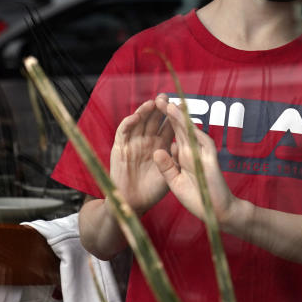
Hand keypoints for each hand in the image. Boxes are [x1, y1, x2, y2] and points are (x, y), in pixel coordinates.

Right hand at [109, 96, 174, 214]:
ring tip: (152, 104)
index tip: (182, 106)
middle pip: (153, 119)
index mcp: (161, 145)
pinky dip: (128, 124)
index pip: (169, 126)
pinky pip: (123, 133)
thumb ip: (174, 160)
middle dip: (160, 108)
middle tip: (165, 97)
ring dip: (144, 112)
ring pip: (139, 122)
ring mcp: (133, 143)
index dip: (174, 116)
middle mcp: (147, 141)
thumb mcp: (170, 174)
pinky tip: (135, 117)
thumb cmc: (153, 191)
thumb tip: (181, 145)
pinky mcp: (120, 148)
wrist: (134, 203)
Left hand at [152, 95, 237, 225]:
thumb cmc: (197, 198)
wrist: (217, 212)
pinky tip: (188, 125)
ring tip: (170, 106)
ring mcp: (203, 155)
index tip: (153, 109)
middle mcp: (192, 151)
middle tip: (159, 98)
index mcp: (183, 155)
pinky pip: (205, 145)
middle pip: (180, 128)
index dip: (163, 122)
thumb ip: (166, 167)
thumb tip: (157, 151)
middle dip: (170, 114)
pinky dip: (197, 135)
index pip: (173, 134)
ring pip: (192, 133)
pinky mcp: (211, 162)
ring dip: (182, 120)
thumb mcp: (175, 182)